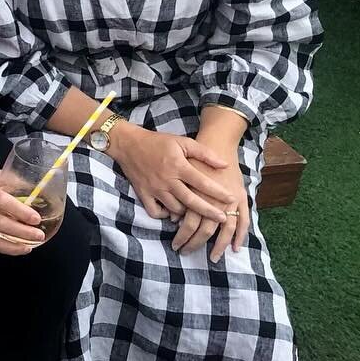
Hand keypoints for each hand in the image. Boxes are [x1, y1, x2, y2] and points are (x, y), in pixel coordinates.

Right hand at [107, 123, 239, 223]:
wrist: (128, 144)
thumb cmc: (158, 142)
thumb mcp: (182, 141)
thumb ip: (204, 153)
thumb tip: (225, 165)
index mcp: (178, 166)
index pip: (202, 182)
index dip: (218, 192)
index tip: (231, 199)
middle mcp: (167, 180)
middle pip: (191, 201)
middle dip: (209, 211)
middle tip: (223, 219)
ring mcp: (154, 189)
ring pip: (175, 209)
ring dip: (187, 214)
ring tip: (198, 214)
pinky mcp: (143, 194)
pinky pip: (155, 212)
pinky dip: (165, 215)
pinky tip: (172, 212)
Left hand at [179, 150, 250, 262]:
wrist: (215, 142)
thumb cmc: (193, 158)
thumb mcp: (179, 177)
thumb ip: (177, 196)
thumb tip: (172, 218)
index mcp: (197, 195)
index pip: (189, 223)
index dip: (183, 237)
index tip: (177, 246)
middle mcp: (213, 199)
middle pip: (204, 230)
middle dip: (195, 244)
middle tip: (186, 253)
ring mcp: (229, 200)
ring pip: (224, 230)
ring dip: (218, 246)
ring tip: (212, 258)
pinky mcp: (240, 198)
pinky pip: (243, 221)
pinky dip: (240, 236)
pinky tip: (235, 248)